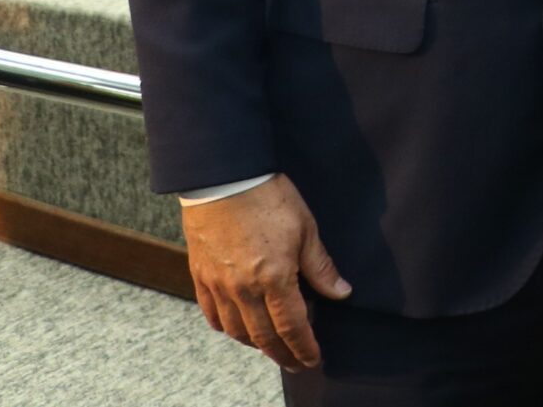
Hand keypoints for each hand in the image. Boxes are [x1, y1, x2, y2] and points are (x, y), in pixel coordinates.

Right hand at [180, 176, 350, 370]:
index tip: (313, 359)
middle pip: (263, 336)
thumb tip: (341, 292)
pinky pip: (212, 314)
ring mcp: (219, 285)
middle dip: (282, 354)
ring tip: (271, 348)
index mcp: (274, 278)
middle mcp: (243, 289)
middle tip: (296, 363)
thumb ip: (321, 266)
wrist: (222, 180)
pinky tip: (237, 329)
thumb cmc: (268, 198)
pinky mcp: (201, 276)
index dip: (304, 346)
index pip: (292, 326)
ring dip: (255, 344)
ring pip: (236, 330)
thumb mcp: (306, 229)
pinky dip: (227, 328)